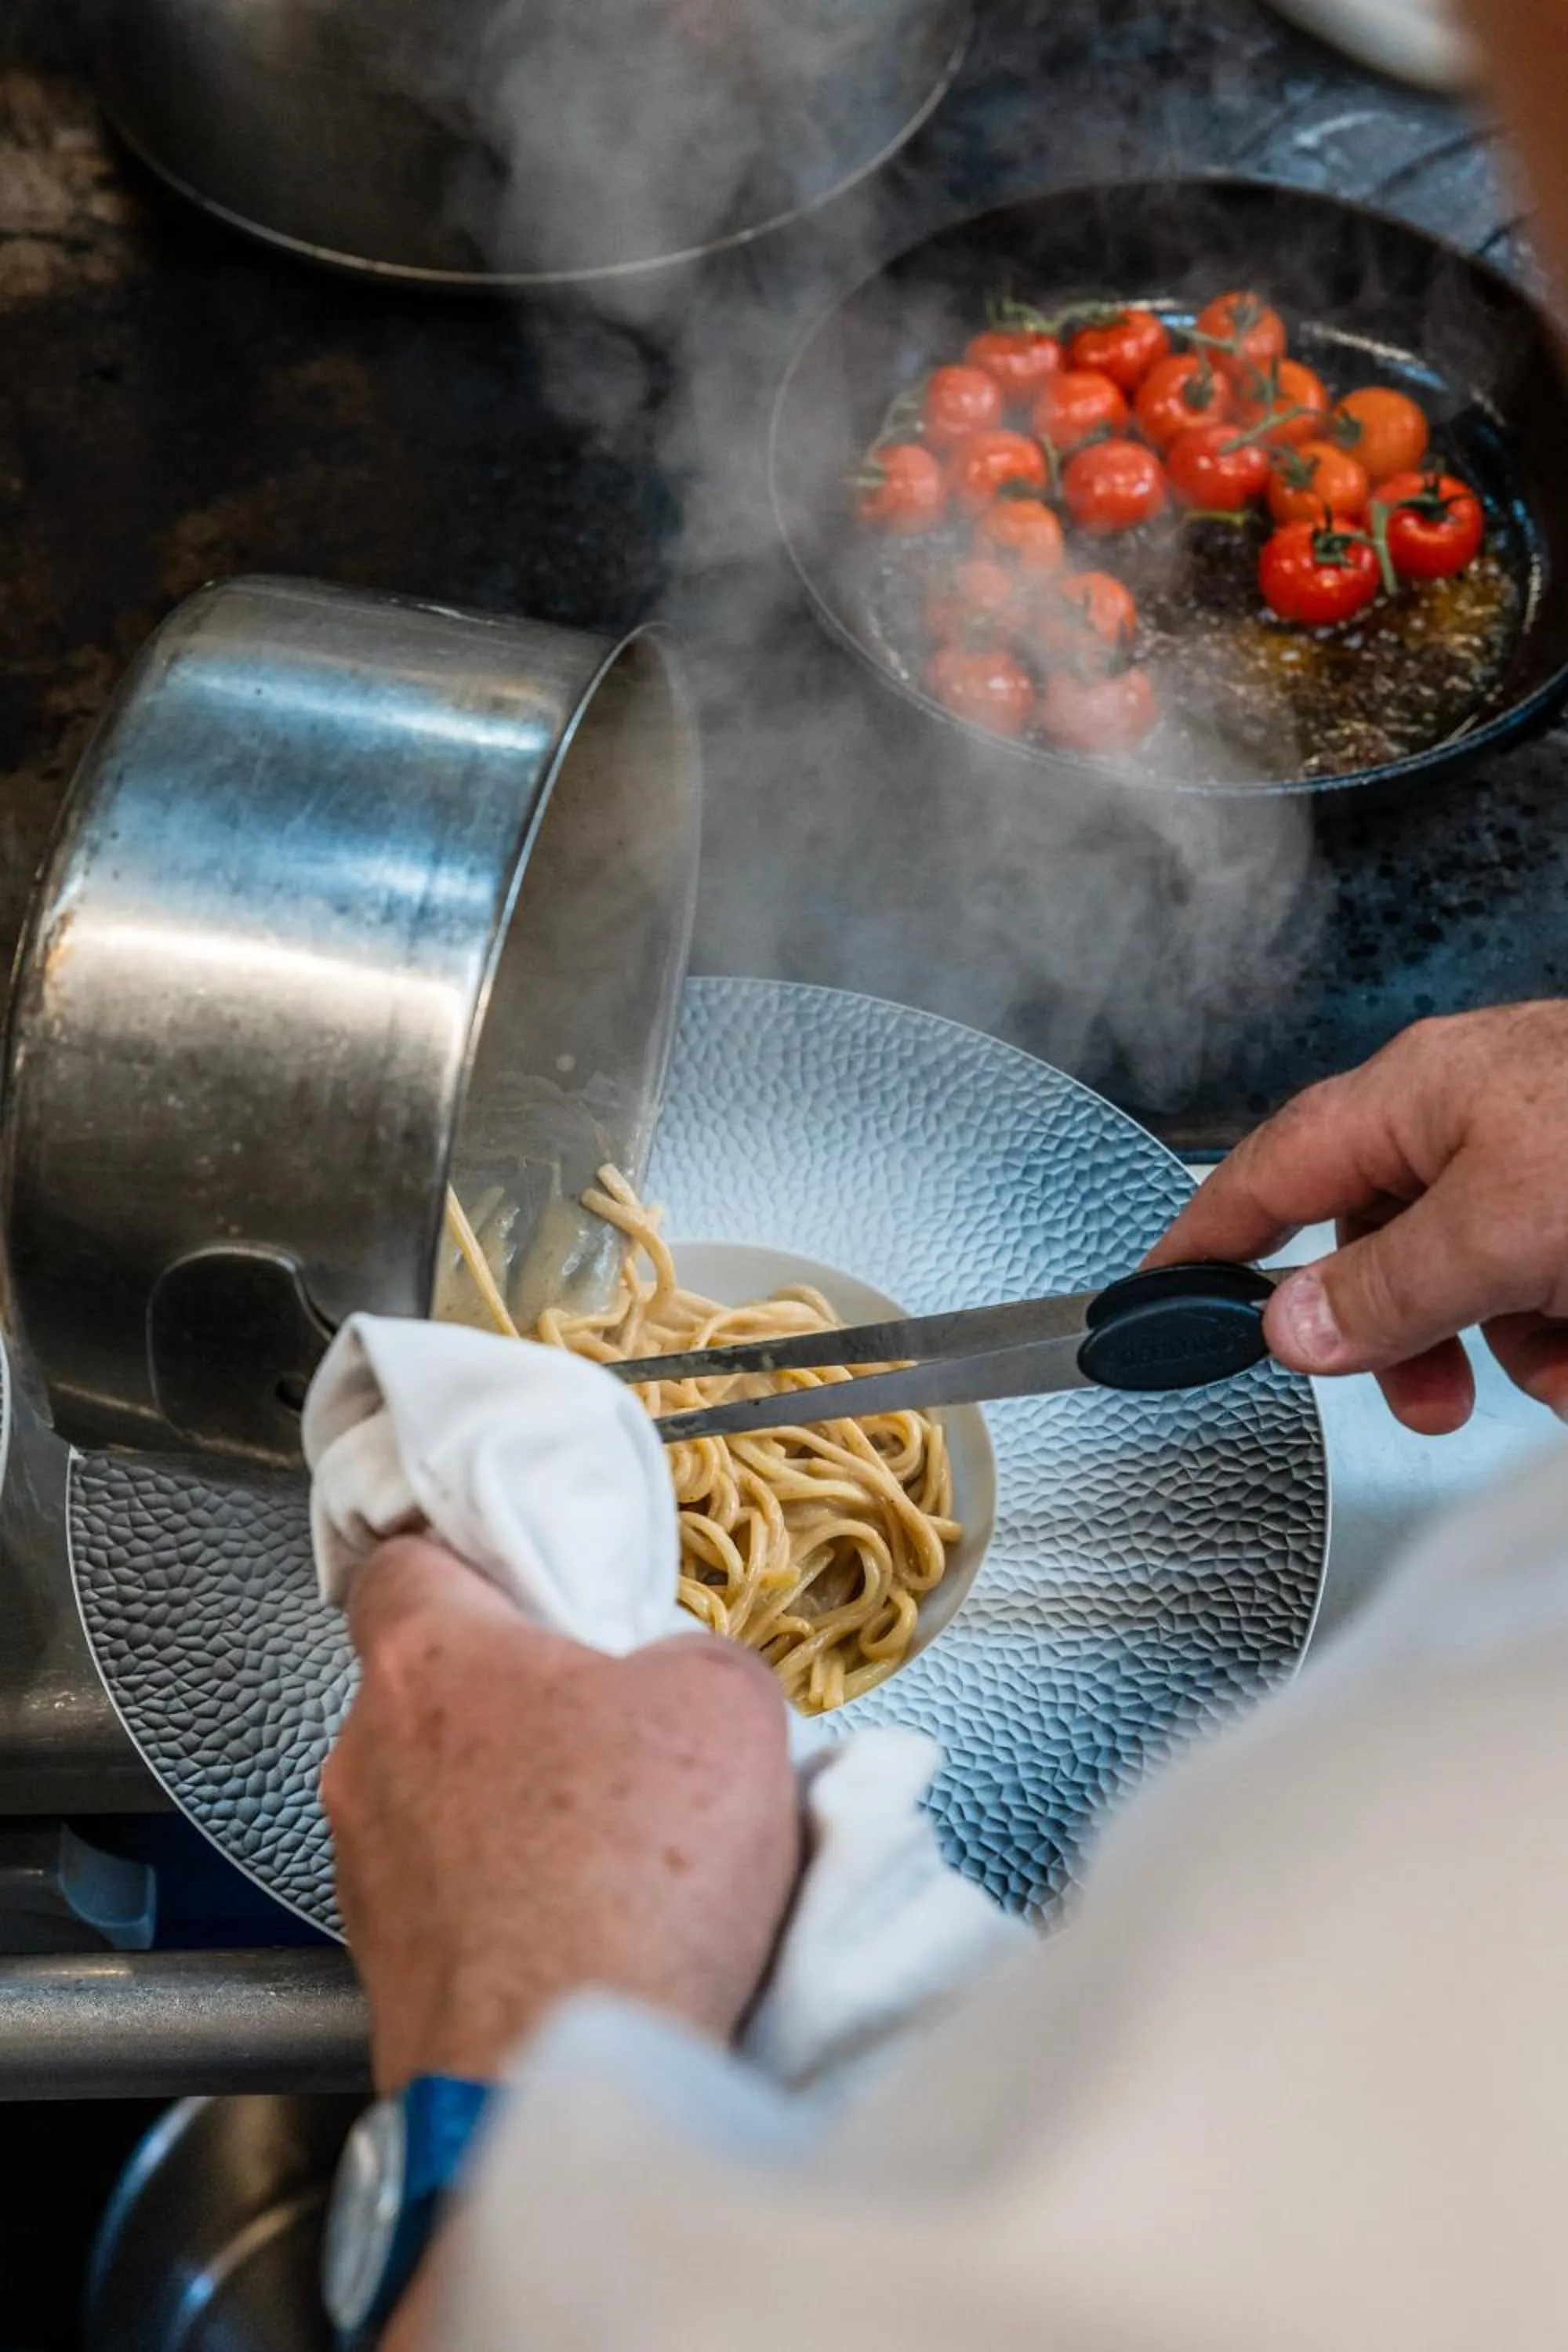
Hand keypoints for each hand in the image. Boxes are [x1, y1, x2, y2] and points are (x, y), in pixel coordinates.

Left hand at [322, 1538, 800, 2092]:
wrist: (564, 2073)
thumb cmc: (629, 1876)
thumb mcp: (728, 1703)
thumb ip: (696, 1655)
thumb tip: (682, 1677)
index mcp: (430, 1660)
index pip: (403, 1562)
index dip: (470, 1560)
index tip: (530, 1579)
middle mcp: (369, 1757)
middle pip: (436, 1688)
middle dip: (522, 1702)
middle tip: (614, 1727)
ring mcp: (366, 1871)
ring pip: (441, 1799)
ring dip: (517, 1810)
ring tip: (618, 1847)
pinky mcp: (386, 1969)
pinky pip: (451, 1900)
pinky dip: (512, 1903)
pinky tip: (591, 1927)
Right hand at [1146, 1002, 1567, 1434]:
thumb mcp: (1501, 1228)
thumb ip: (1391, 1288)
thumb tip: (1290, 1329)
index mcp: (1411, 1095)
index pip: (1268, 1172)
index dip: (1207, 1237)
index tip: (1156, 1293)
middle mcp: (1461, 1118)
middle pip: (1379, 1244)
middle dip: (1407, 1337)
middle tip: (1426, 1399)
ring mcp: (1532, 1155)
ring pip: (1473, 1278)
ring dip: (1512, 1346)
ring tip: (1561, 1373)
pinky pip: (1545, 1280)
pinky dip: (1564, 1332)